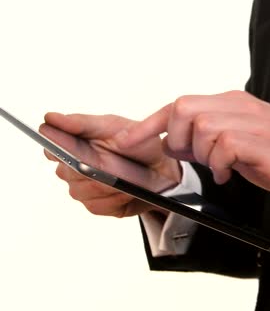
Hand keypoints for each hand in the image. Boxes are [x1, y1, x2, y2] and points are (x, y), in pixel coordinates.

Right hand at [40, 113, 180, 216]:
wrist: (164, 168)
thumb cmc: (138, 144)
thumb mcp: (114, 126)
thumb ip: (81, 123)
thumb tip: (51, 118)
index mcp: (72, 143)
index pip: (50, 145)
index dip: (57, 146)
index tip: (72, 146)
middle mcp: (72, 167)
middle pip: (66, 171)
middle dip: (89, 165)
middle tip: (108, 161)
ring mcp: (83, 188)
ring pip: (81, 190)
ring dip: (105, 183)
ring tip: (126, 175)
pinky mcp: (97, 206)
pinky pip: (98, 205)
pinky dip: (115, 197)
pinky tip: (127, 190)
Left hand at [117, 91, 269, 215]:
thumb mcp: (242, 145)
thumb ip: (211, 138)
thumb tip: (172, 142)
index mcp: (236, 104)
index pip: (181, 103)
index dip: (148, 123)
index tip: (124, 141)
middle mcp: (243, 106)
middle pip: (185, 108)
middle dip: (177, 140)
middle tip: (194, 160)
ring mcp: (255, 122)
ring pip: (202, 126)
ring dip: (203, 155)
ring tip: (221, 169)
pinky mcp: (264, 143)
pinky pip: (225, 146)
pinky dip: (220, 165)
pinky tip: (232, 175)